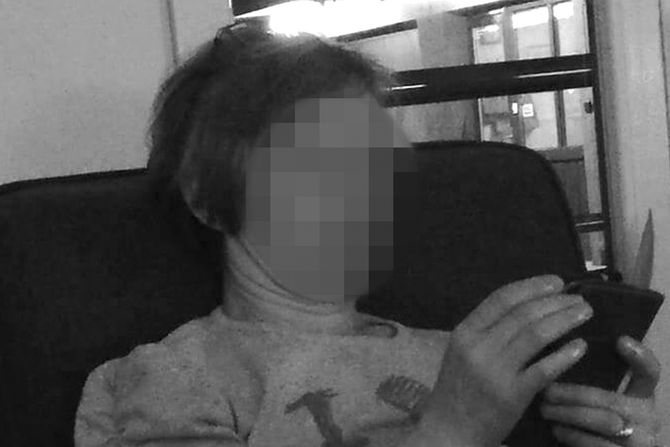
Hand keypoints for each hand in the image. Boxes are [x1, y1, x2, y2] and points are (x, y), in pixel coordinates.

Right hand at [419, 275, 593, 446]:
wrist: (449, 430)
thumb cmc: (457, 389)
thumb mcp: (462, 352)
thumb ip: (487, 330)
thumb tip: (526, 306)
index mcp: (465, 332)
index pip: (501, 299)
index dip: (532, 287)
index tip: (556, 281)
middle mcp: (479, 347)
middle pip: (523, 314)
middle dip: (555, 302)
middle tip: (578, 298)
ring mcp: (496, 370)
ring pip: (536, 335)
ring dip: (564, 320)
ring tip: (584, 313)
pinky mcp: (513, 394)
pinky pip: (545, 369)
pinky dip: (565, 355)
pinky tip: (580, 346)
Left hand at [540, 336, 662, 446]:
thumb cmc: (596, 420)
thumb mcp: (601, 400)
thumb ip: (595, 379)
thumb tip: (565, 347)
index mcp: (643, 397)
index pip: (650, 373)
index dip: (640, 357)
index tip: (620, 340)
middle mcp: (648, 418)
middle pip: (612, 399)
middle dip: (574, 394)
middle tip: (546, 389)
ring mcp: (641, 440)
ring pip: (603, 422)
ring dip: (568, 414)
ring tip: (544, 408)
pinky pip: (597, 445)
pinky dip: (573, 436)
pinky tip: (556, 430)